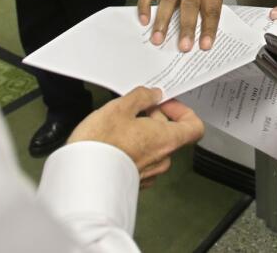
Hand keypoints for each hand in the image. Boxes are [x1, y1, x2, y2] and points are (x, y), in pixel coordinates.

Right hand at [68, 87, 203, 188]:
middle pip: (172, 134)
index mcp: (166, 139)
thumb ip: (142, 97)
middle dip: (156, 118)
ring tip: (122, 125)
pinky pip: (143, 161)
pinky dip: (135, 149)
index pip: (195, 127)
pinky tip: (116, 142)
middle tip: (136, 109)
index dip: (183, 111)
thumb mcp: (120, 108)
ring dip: (144, 133)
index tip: (165, 103)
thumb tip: (152, 94)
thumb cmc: (101, 144)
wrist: (81, 177)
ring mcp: (150, 173)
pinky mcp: (136, 181)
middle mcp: (162, 159)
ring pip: (156, 147)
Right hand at [137, 0, 222, 51]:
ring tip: (158, 39)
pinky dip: (145, 6)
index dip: (208, 29)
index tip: (205, 46)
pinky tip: (144, 21)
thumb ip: (208, 16)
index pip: (211, 10)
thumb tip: (200, 42)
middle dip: (186, 27)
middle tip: (184, 47)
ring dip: (163, 21)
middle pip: (189, 4)